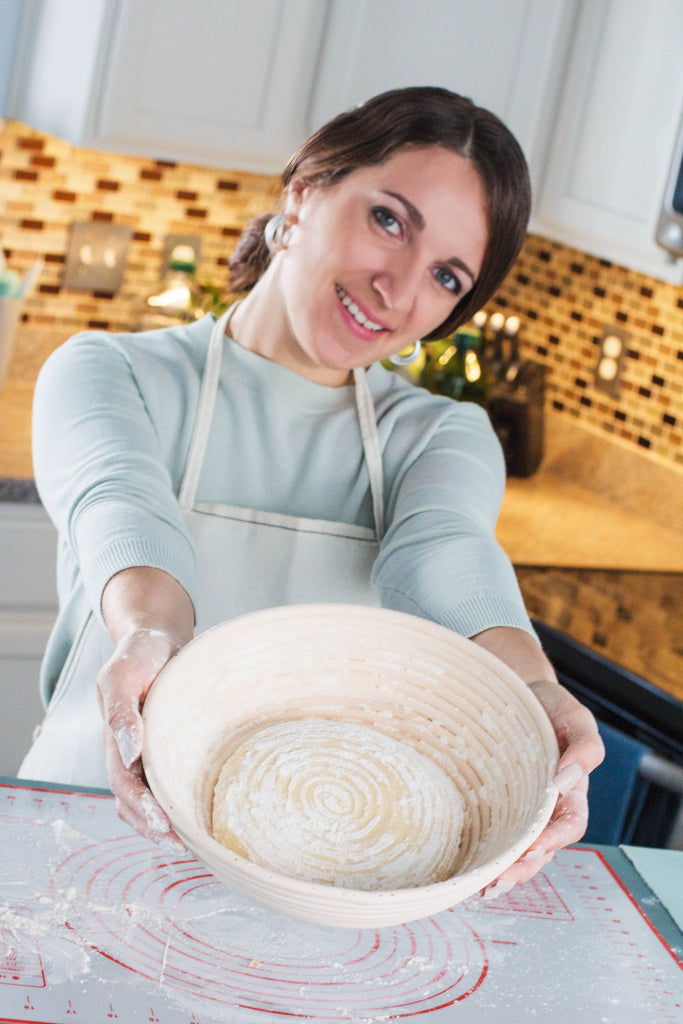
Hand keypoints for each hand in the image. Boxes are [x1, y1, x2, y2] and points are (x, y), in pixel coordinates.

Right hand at [96, 627, 185, 845]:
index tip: (162, 823)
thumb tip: (130, 751)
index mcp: (116, 738)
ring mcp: (147, 753)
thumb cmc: (140, 654)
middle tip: (180, 844)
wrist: (156, 637)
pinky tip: (200, 817)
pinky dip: (178, 804)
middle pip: (133, 801)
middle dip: (153, 827)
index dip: (140, 807)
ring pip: (148, 798)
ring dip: (164, 824)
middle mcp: (130, 752)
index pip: (123, 783)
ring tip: (191, 843)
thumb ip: (120, 712)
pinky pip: (168, 783)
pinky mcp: (168, 749)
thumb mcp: (121, 675)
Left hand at [480, 679, 604, 898]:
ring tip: (484, 886)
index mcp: (572, 791)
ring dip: (504, 872)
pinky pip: (493, 834)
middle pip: (541, 850)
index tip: (532, 847)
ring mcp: (519, 808)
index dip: (554, 840)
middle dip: (522, 869)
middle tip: (498, 880)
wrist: (515, 691)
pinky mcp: (494, 804)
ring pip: (518, 851)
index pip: (569, 825)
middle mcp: (547, 807)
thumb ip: (586, 747)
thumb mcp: (576, 717)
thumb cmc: (549, 706)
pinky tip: (468, 870)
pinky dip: (484, 855)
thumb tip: (569, 779)